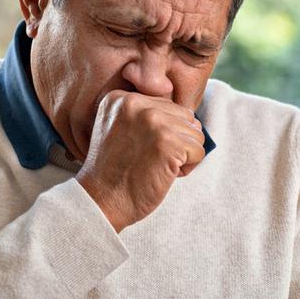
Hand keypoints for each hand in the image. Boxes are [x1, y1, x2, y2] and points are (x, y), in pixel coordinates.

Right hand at [75, 90, 205, 232]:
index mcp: (122, 98)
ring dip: (183, 155)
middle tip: (150, 160)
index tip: (138, 148)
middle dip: (177, 142)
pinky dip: (187, 168)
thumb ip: (147, 116)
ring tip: (156, 166)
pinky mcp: (167, 142)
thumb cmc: (115, 172)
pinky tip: (163, 173)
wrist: (100, 201)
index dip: (163, 133)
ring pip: (196, 134)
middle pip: (186, 117)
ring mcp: (153, 121)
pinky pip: (199, 151)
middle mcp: (136, 103)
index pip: (168, 106)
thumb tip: (195, 120)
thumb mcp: (120, 129)